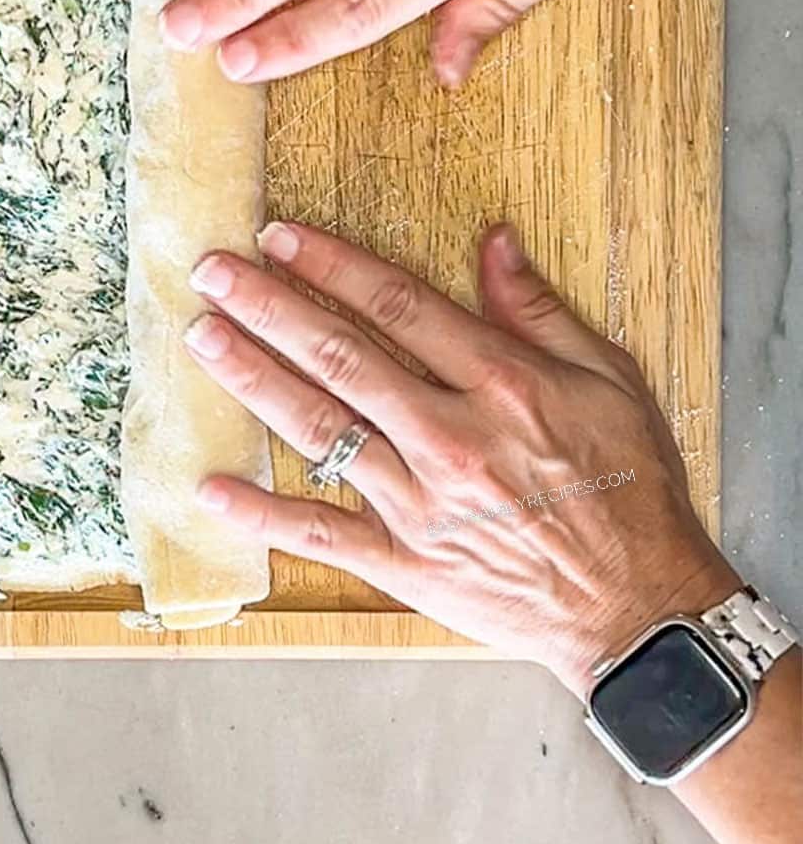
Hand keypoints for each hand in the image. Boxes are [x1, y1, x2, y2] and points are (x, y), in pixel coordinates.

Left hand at [185, 220, 736, 693]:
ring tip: (203, 339)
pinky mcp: (408, 563)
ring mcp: (423, 504)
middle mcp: (453, 436)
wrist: (640, 606)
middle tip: (213, 272)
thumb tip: (494, 243)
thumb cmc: (632, 489)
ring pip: (321, 429)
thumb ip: (540, 311)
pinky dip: (265, 515)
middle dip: (270, 307)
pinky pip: (323, 536)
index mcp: (502, 384)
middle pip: (342, 356)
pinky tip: (213, 488)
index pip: (398, 305)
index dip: (332, 265)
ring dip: (255, 380)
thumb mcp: (609, 380)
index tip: (280, 238)